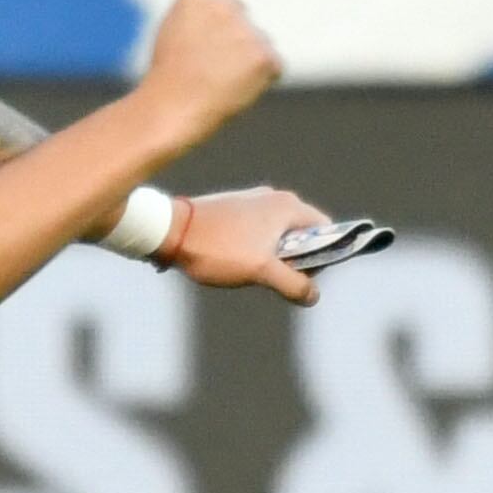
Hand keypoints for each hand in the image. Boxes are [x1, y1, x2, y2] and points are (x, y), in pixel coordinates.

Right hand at [130, 0, 281, 138]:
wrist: (169, 109)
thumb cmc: (168, 74)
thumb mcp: (175, 30)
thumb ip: (206, 13)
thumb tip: (239, 13)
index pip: (225, 3)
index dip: (213, 28)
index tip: (194, 46)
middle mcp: (225, 6)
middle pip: (244, 22)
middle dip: (233, 42)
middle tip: (206, 66)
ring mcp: (248, 31)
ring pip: (259, 43)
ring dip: (246, 61)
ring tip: (214, 80)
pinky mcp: (265, 56)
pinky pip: (272, 65)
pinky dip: (258, 80)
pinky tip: (231, 88)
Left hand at [164, 184, 331, 303]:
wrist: (167, 231)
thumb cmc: (216, 248)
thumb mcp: (261, 271)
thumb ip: (293, 284)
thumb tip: (313, 296)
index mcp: (288, 205)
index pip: (326, 230)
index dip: (321, 255)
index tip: (301, 273)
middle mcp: (273, 197)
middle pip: (300, 233)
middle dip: (292, 258)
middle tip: (270, 274)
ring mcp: (250, 201)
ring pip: (274, 234)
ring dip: (269, 255)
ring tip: (246, 267)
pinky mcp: (230, 208)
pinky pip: (253, 231)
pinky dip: (251, 247)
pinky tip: (230, 259)